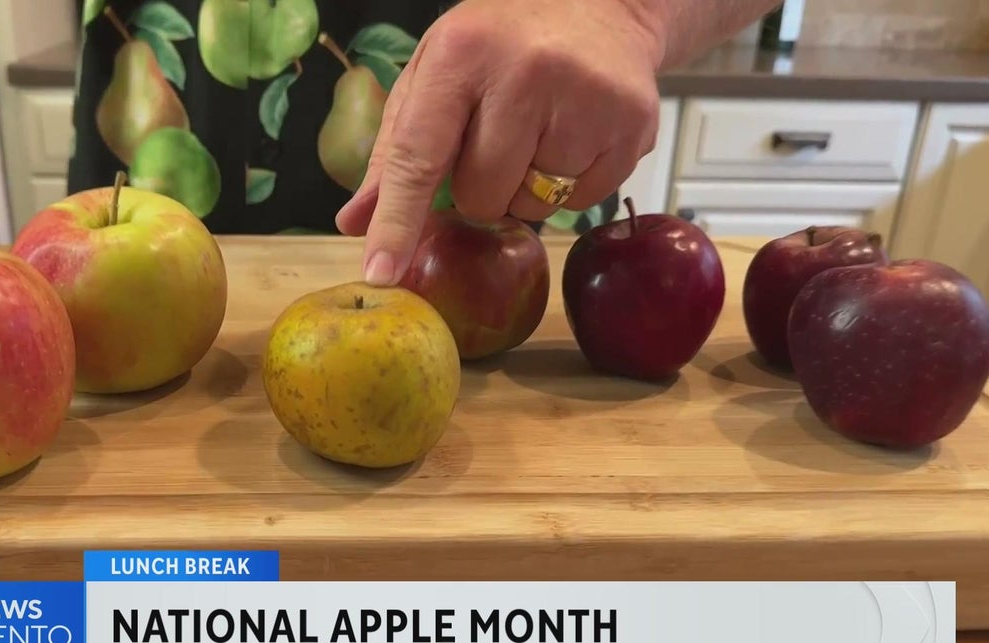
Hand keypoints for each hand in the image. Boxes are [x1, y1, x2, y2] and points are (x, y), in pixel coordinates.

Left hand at [335, 0, 665, 286]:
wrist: (602, 2)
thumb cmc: (502, 42)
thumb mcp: (436, 73)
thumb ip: (394, 151)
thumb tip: (355, 223)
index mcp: (463, 53)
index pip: (419, 156)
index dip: (397, 220)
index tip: (380, 271)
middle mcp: (527, 72)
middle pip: (481, 196)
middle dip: (480, 189)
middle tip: (497, 141)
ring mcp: (587, 100)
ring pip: (533, 207)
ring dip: (526, 189)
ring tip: (540, 132)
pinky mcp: (633, 126)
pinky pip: (581, 204)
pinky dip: (570, 186)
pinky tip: (574, 135)